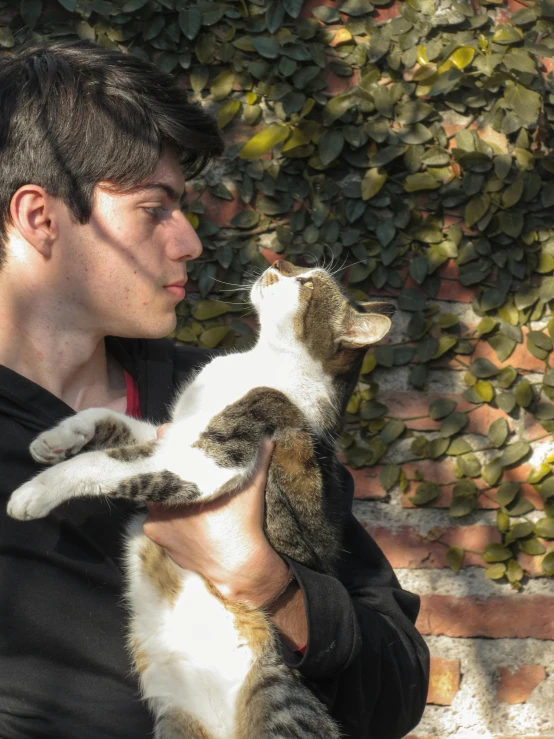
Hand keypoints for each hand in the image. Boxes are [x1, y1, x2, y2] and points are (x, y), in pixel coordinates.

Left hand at [144, 432, 287, 604]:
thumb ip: (257, 457)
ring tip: (187, 492)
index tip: (172, 434)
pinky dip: (171, 519)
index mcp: (176, 488)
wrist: (240, 566)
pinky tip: (187, 515)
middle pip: (158, 481)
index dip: (167, 444)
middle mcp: (160, 508)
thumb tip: (266, 434)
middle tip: (182, 463)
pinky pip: (162, 524)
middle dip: (169, 472)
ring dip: (169, 497)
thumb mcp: (252, 486)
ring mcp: (158, 528)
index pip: (161, 458)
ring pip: (158, 503)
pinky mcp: (163, 545)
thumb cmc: (243, 522)